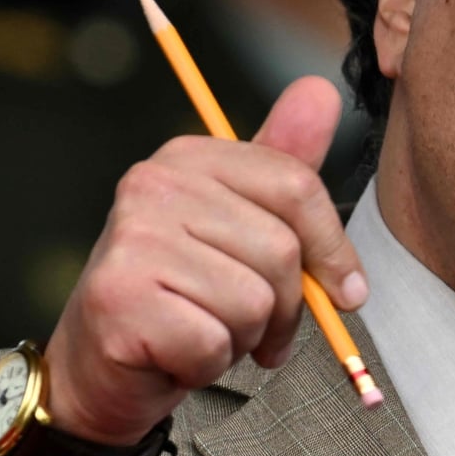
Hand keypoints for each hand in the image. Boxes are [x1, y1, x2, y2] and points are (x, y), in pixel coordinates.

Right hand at [42, 76, 368, 445]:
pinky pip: (214, 342)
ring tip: (208, 333)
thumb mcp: (243, 224)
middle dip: (287, 308)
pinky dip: (209, 363)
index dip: (333, 250)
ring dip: (244, 337)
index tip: (347, 290)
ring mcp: (132, 236)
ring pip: (254, 301)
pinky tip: (177, 355)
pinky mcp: (119, 296)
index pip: (297, 187)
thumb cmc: (186, 295)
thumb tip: (323, 91)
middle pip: (281, 250)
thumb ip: (285, 165)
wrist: (106, 364)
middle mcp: (155, 184)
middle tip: (256, 328)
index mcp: (191, 157)